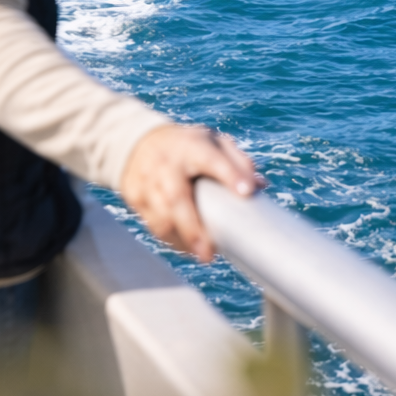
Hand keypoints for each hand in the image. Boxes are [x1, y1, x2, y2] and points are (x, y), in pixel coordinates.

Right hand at [119, 124, 260, 262]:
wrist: (138, 140)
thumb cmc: (187, 146)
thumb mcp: (213, 142)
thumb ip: (237, 161)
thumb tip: (260, 186)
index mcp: (192, 146)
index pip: (213, 159)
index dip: (230, 175)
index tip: (247, 192)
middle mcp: (167, 164)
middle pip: (176, 198)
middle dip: (193, 229)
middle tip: (209, 254)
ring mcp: (147, 180)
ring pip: (160, 217)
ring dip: (181, 240)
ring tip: (202, 254)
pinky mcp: (135, 196)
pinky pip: (153, 224)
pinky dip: (170, 240)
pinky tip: (186, 247)